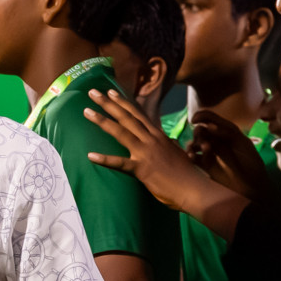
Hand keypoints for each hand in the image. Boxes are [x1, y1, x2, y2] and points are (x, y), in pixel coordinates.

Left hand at [83, 89, 213, 213]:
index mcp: (158, 135)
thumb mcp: (174, 152)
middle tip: (92, 92)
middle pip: (127, 117)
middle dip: (109, 103)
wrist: (194, 188)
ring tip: (86, 111)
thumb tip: (164, 140)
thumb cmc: (185, 173)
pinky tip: (90, 156)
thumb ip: (165, 144)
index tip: (110, 91)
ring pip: (121, 132)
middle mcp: (151, 139)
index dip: (123, 102)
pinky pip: (121, 163)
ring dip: (103, 121)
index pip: (137, 114)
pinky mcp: (143, 169)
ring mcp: (146, 153)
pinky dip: (105, 159)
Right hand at [187, 111, 276, 203]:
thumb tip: (207, 126)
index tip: (194, 119)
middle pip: (201, 130)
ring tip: (201, 149)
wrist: (252, 189)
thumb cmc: (251, 166)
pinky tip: (191, 157)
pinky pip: (193, 157)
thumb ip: (226, 133)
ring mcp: (210, 154)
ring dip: (194, 143)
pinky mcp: (204, 166)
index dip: (203, 117)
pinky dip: (190, 155)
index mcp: (228, 134)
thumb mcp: (242, 145)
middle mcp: (218, 142)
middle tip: (205, 139)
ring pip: (195, 143)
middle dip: (199, 132)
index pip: (213, 120)